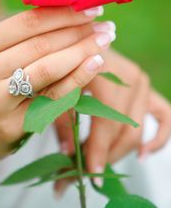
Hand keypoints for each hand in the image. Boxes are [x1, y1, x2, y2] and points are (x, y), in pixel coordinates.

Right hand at [0, 5, 114, 176]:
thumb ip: (24, 37)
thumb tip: (70, 13)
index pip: (29, 22)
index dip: (64, 13)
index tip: (91, 7)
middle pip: (42, 44)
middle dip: (79, 31)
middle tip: (106, 25)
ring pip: (49, 68)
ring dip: (83, 51)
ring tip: (105, 40)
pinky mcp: (13, 125)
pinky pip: (54, 96)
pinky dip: (78, 77)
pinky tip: (96, 63)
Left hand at [54, 34, 170, 192]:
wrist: (81, 43)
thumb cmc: (65, 65)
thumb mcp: (57, 90)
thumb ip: (62, 120)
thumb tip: (68, 154)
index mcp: (104, 69)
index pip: (106, 120)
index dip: (99, 150)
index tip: (91, 174)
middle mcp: (129, 74)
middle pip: (124, 128)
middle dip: (106, 156)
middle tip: (88, 174)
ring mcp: (141, 80)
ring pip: (138, 128)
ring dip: (121, 151)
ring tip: (103, 165)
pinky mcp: (147, 86)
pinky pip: (164, 116)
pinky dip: (158, 138)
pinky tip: (143, 154)